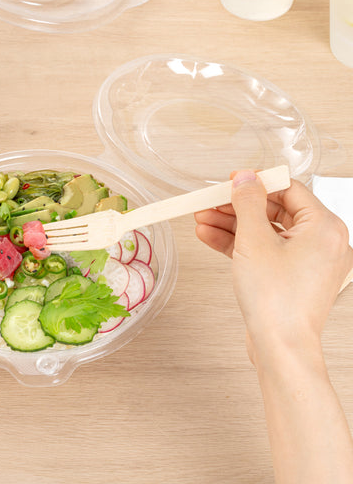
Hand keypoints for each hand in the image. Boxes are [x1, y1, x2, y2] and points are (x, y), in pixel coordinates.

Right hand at [195, 171, 352, 483]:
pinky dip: (240, 244)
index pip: (288, 189)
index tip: (231, 181)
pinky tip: (211, 237)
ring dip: (232, 225)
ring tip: (201, 220)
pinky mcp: (291, 277)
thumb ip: (248, 203)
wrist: (280, 348)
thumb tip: (245, 177)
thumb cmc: (276, 300)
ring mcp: (306, 261)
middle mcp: (321, 242)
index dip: (256, 182)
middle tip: (210, 203)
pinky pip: (265, 251)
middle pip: (274, 210)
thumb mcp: (254, 241)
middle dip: (237, 207)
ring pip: (266, 231)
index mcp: (324, 227)